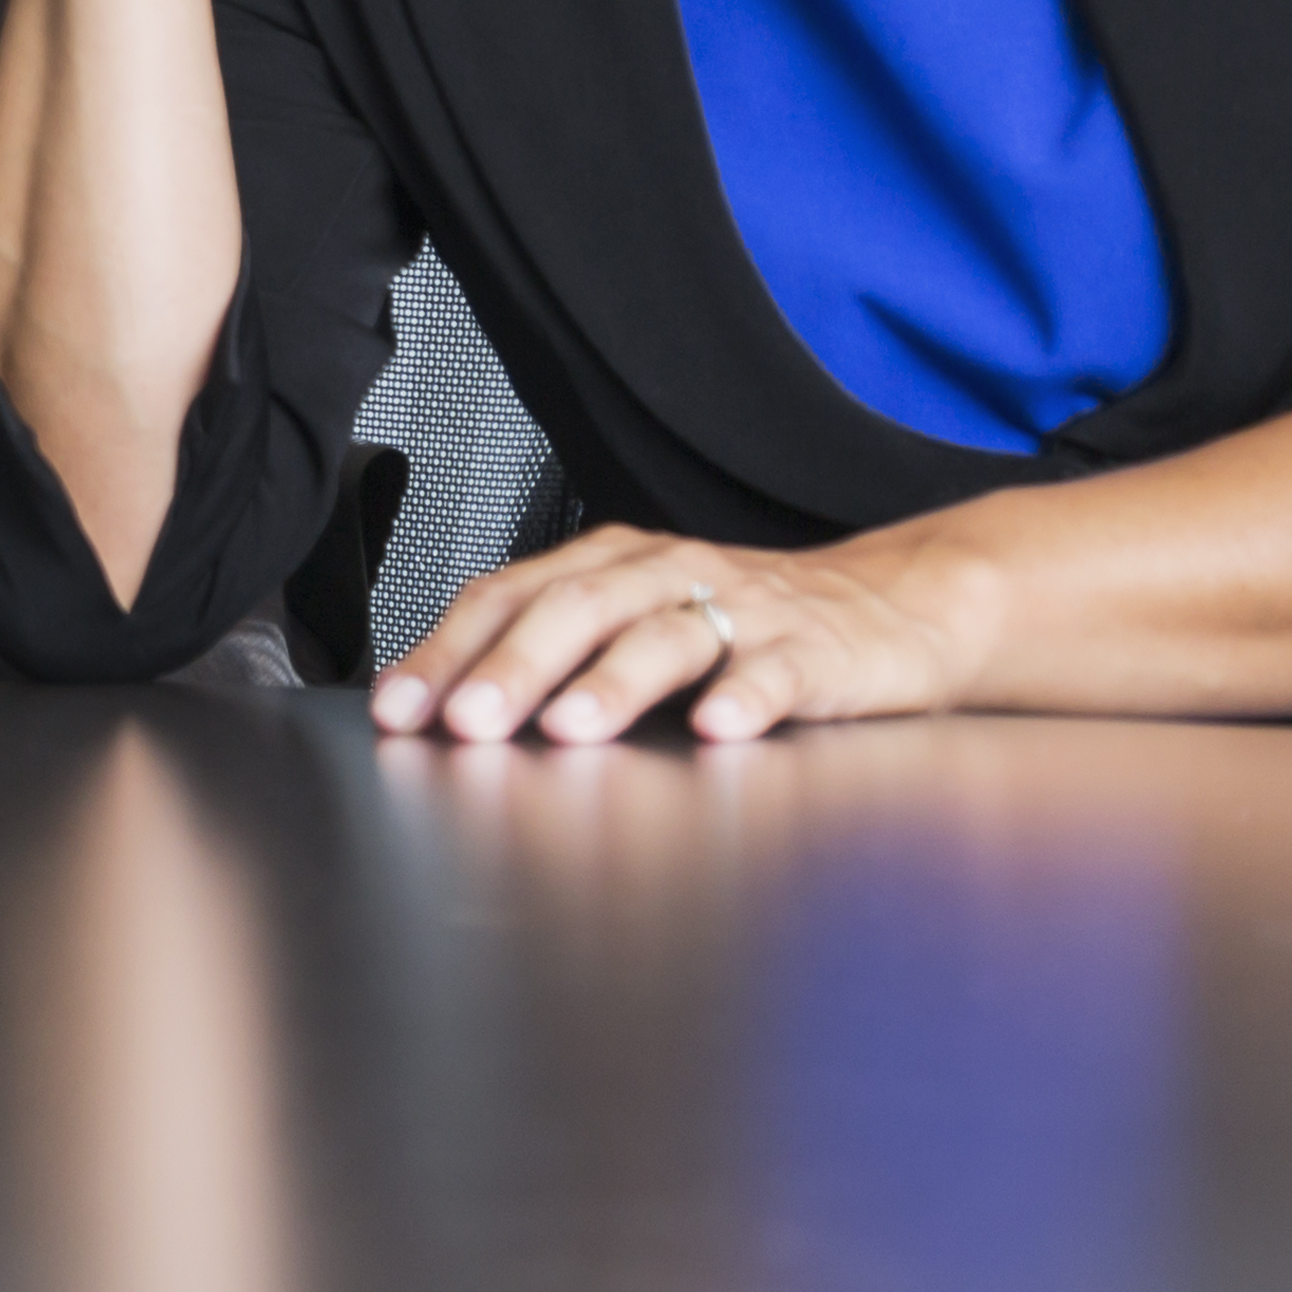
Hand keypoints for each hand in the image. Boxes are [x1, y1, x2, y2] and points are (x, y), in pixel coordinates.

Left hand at [376, 520, 981, 745]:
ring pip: (666, 636)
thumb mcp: (635, 623)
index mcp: (609, 563)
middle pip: (575, 608)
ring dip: (611, 683)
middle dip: (512, 667)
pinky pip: (777, 672)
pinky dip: (745, 697)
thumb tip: (442, 707)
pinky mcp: (818, 654)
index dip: (448, 650)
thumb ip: (552, 654)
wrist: (892, 606)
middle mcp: (667, 573)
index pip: (508, 595)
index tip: (399, 708)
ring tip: (567, 729)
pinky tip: (717, 728)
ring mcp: (744, 610)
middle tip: (464, 723)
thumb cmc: (741, 622)